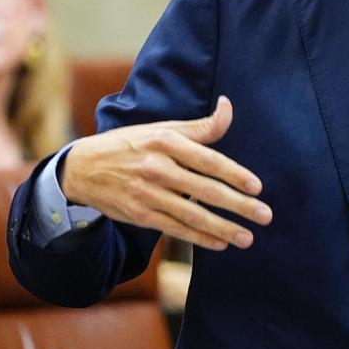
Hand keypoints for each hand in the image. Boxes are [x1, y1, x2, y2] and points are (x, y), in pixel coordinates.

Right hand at [60, 96, 272, 250]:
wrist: (83, 168)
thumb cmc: (130, 145)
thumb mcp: (161, 128)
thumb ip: (198, 126)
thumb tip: (227, 106)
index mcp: (164, 141)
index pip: (208, 159)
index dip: (235, 174)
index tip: (257, 187)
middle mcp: (156, 167)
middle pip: (205, 190)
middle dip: (239, 205)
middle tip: (265, 216)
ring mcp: (147, 193)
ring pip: (192, 215)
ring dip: (223, 228)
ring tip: (247, 238)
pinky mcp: (140, 214)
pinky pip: (175, 228)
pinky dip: (199, 237)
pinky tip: (220, 242)